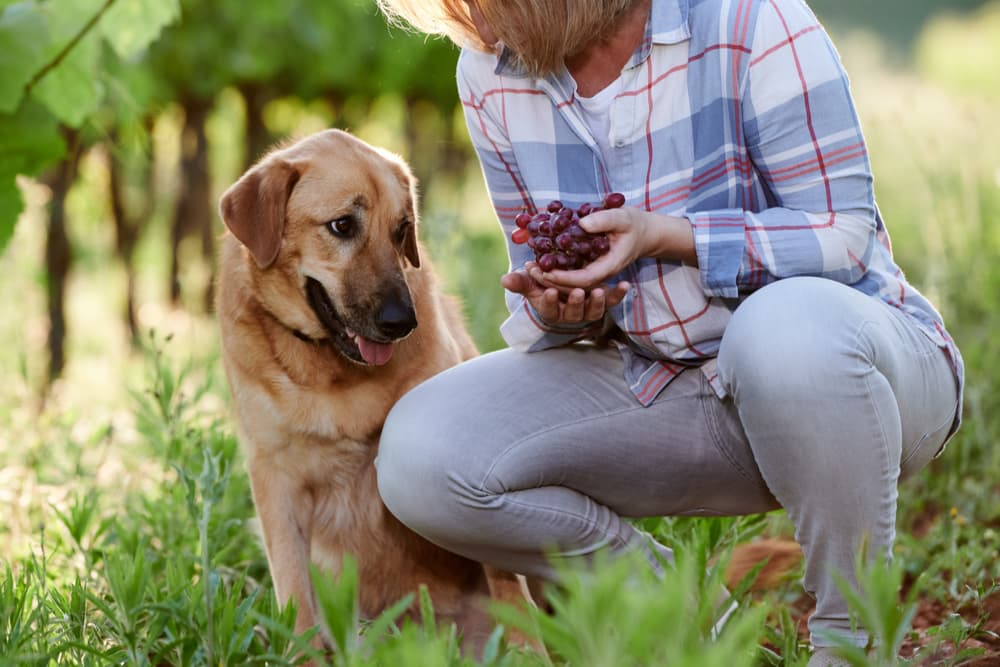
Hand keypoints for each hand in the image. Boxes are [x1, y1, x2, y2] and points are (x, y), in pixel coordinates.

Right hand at [501, 267, 628, 325]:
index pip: (549, 309)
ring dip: (597, 301)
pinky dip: (619, 294)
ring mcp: (588, 310)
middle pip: (573, 312)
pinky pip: (612, 301)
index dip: (550, 301)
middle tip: (578, 291)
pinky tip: (624, 284)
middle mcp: (570, 314)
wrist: (566, 284)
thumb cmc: (544, 284)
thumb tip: (504, 279)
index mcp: (551, 310)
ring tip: (598, 290)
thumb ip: (520, 282)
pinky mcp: (603, 302)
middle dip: (576, 302)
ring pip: (593, 310)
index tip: (550, 291)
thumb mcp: (532, 283)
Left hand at [534, 208, 696, 290]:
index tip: (546, 271)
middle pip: (573, 286)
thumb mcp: (622, 217)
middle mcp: (600, 274)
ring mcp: (594, 272)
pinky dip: (554, 270)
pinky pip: (570, 273)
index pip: (585, 279)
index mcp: (610, 266)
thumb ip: (604, 220)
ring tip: (530, 268)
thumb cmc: (634, 224)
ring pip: (569, 283)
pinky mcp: (588, 267)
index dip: (564, 278)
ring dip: (549, 277)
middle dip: (551, 280)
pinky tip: (539, 260)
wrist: (644, 233)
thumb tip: (582, 224)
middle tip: (530, 270)